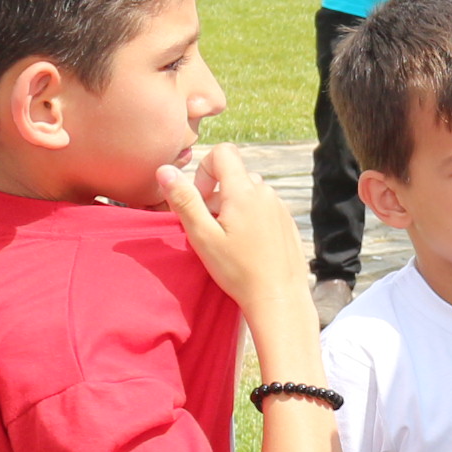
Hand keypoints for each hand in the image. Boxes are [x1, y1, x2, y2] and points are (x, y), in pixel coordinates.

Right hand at [161, 146, 310, 323]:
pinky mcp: (287, 221)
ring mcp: (279, 206)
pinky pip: (263, 207)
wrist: (279, 298)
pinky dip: (250, 218)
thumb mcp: (203, 236)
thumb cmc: (238, 271)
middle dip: (216, 195)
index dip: (205, 171)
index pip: (223, 152)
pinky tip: (248, 247)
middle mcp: (265, 192)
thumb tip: (165, 170)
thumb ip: (184, 200)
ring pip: (248, 192)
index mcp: (244, 191)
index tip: (201, 201)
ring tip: (229, 240)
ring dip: (233, 207)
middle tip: (211, 229)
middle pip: (234, 175)